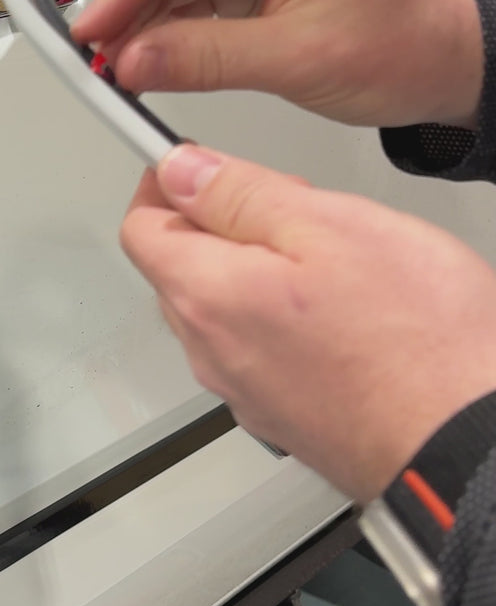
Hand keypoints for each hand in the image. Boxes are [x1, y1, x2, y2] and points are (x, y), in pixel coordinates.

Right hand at [73, 0, 482, 129]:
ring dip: (141, 12)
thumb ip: (207, 59)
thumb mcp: (300, 59)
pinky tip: (143, 52)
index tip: (95, 26)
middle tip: (97, 52)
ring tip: (116, 62)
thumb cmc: (403, 42)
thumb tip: (133, 61)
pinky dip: (163, 20)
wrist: (443, 59)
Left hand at [121, 144, 495, 501]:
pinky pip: (259, 352)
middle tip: (291, 206)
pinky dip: (282, 321)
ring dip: (255, 273)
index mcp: (209, 297)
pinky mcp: (284, 417)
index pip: (142, 229)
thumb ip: (242, 193)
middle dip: (219, 225)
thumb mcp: (330, 225)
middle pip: (179, 270)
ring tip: (331, 260)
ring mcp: (247, 393)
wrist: (464, 440)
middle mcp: (213, 354)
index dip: (167, 185)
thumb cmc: (417, 343)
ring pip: (222, 312)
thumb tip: (180, 171)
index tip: (204, 165)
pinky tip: (344, 314)